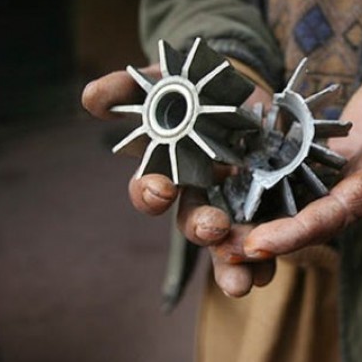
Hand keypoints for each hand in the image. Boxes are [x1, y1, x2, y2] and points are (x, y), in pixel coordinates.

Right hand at [81, 63, 275, 295]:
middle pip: (190, 221)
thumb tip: (91, 98)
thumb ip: (129, 88)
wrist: (241, 87)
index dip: (150, 192)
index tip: (162, 188)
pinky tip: (270, 270)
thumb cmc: (193, 86)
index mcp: (168, 167)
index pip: (149, 189)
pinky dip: (266, 258)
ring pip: (224, 244)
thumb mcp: (164, 78)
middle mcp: (196, 192)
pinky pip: (262, 237)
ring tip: (244, 282)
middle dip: (199, 227)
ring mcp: (229, 201)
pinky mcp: (262, 203)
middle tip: (213, 227)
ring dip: (231, 266)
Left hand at [214, 45, 361, 295]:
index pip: (340, 210)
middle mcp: (360, 187)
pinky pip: (291, 186)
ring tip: (216, 236)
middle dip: (268, 239)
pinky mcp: (323, 167)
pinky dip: (263, 195)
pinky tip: (229, 198)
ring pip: (297, 209)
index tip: (260, 244)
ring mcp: (340, 179)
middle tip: (223, 252)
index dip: (300, 230)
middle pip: (311, 222)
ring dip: (259, 223)